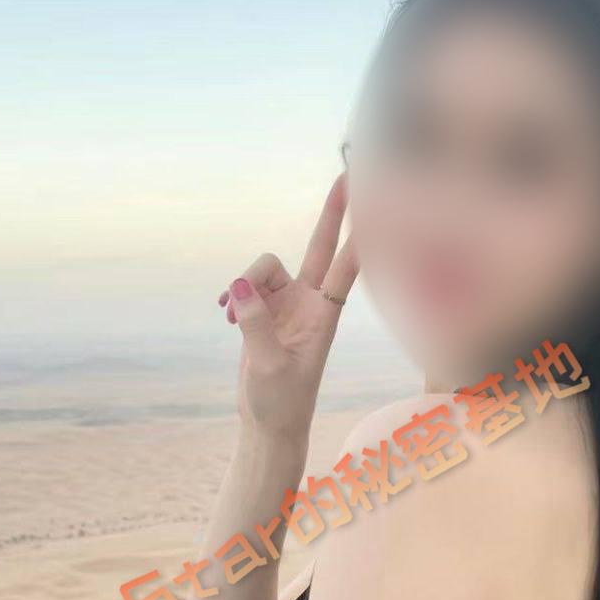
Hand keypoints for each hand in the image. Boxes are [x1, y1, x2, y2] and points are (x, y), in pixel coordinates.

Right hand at [217, 172, 357, 442]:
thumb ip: (255, 323)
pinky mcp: (264, 311)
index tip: (375, 208)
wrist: (269, 422)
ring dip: (243, 284)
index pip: (345, 269)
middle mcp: (308, 303)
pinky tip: (224, 315)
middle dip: (332, 214)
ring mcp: (286, 304)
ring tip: (228, 316)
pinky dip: (233, 296)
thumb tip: (239, 287)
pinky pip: (245, 286)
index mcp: (322, 317)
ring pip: (264, 268)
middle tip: (346, 177)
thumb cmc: (280, 401)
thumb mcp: (268, 365)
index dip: (358, 237)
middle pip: (320, 248)